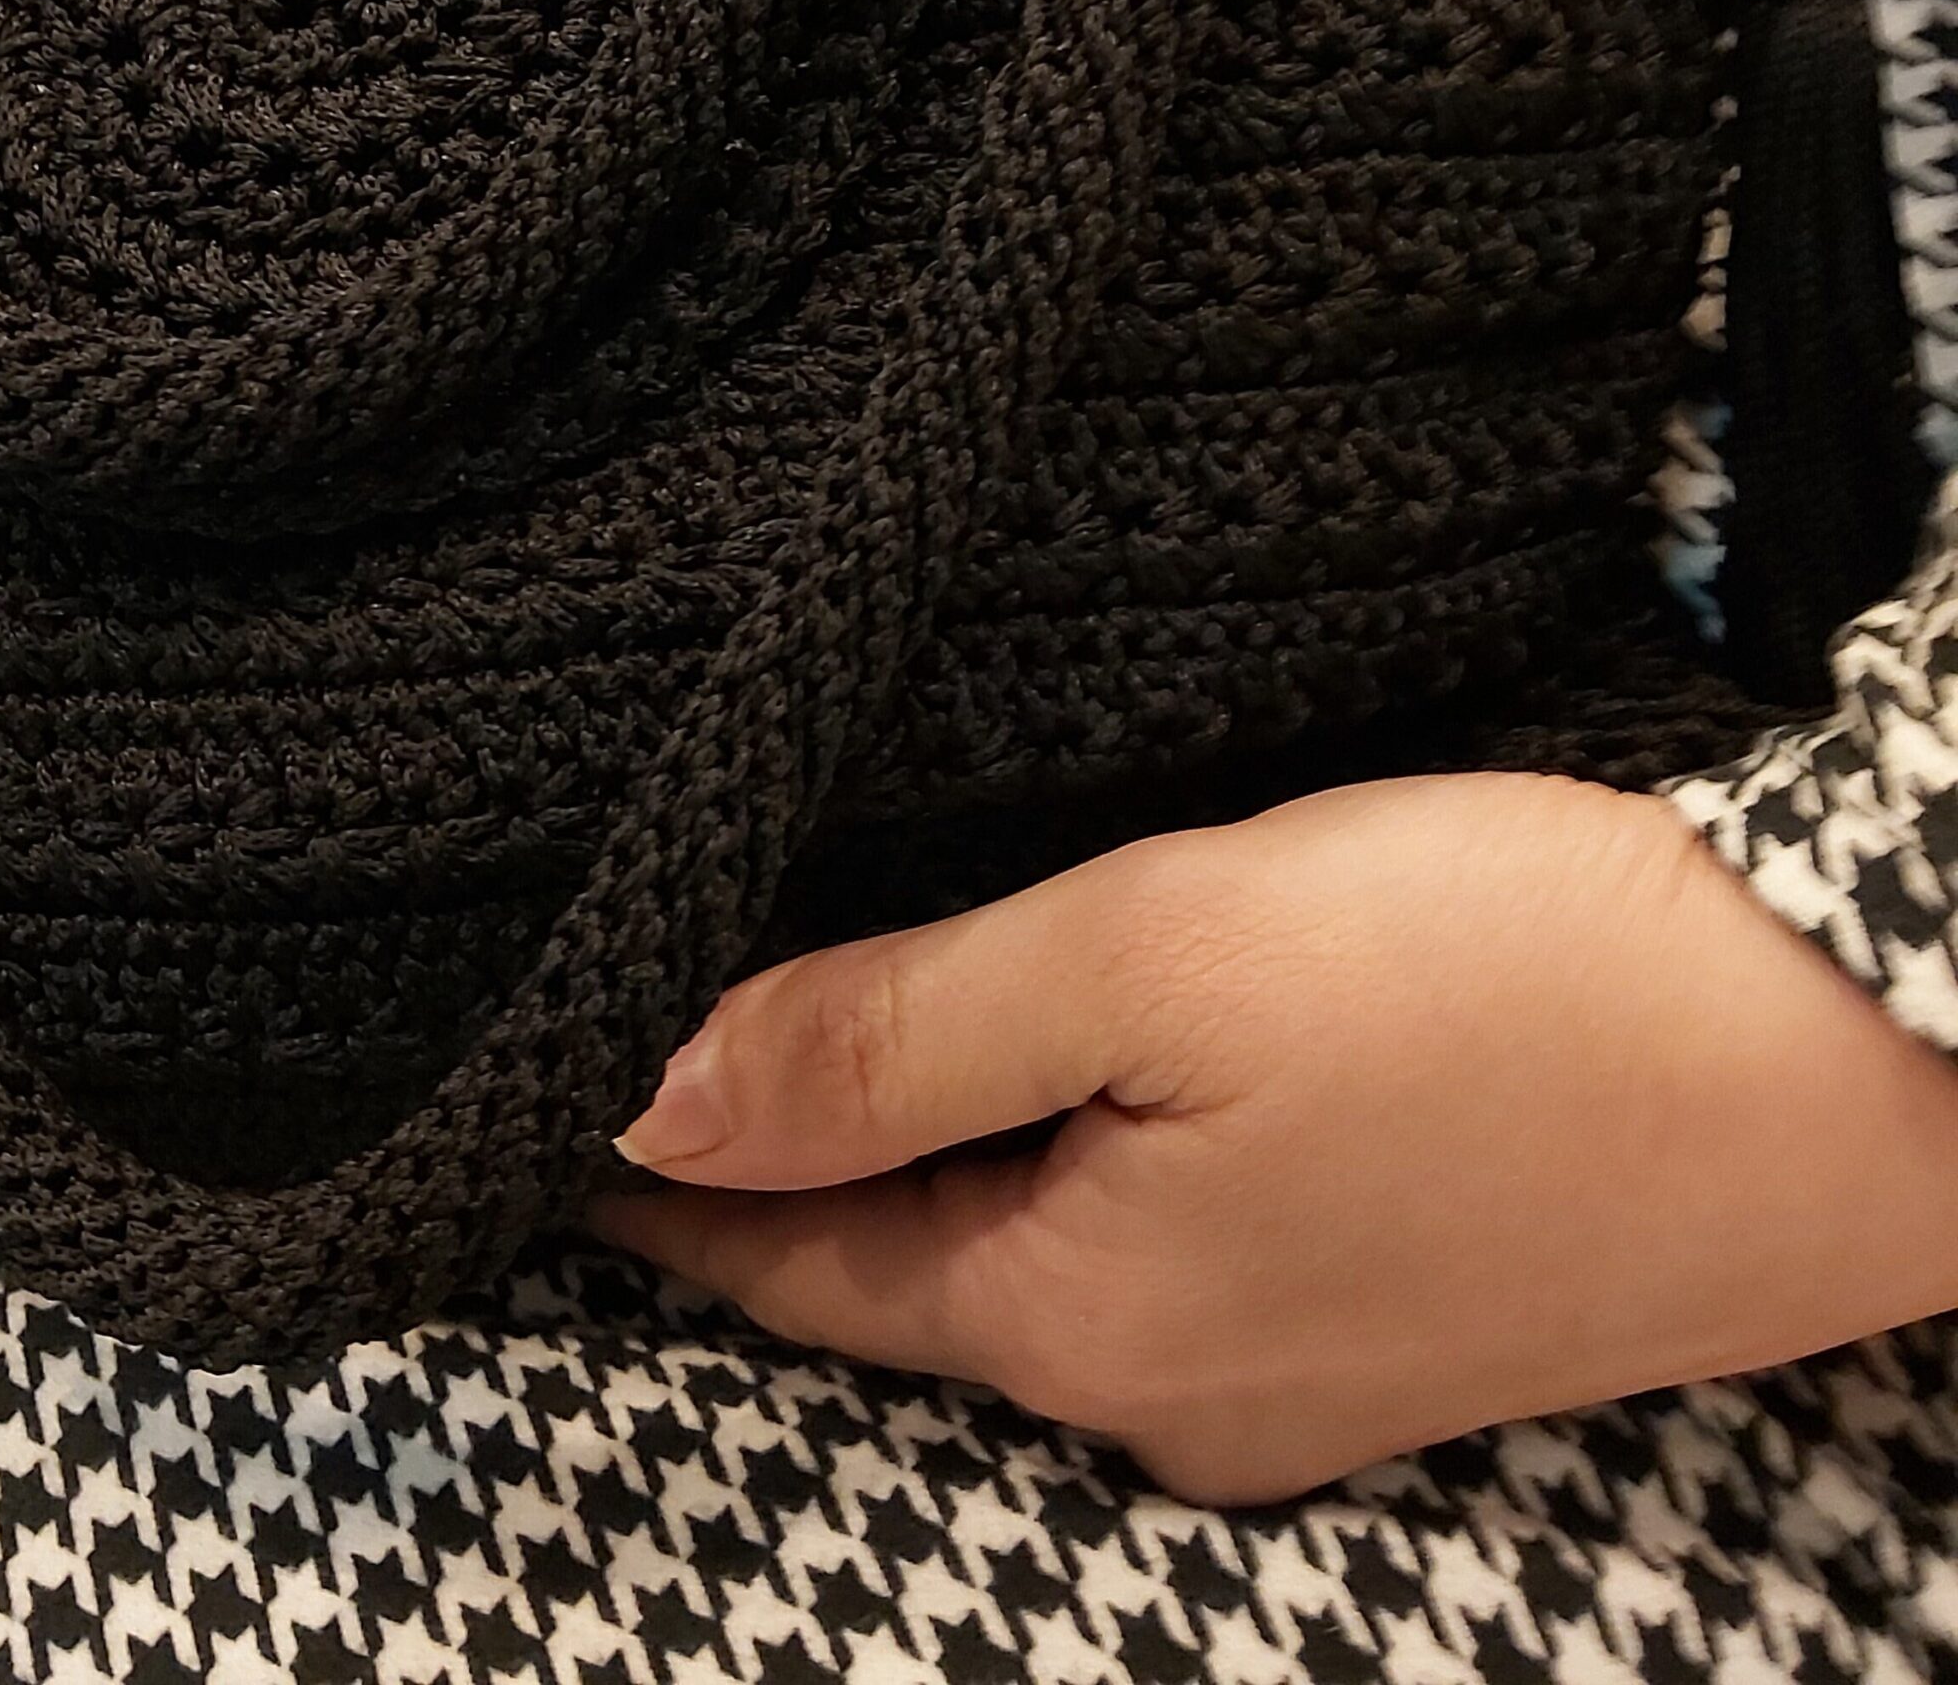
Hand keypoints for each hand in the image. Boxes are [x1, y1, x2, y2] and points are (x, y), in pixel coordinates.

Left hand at [593, 771, 1957, 1504]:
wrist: (1887, 1050)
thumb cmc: (1520, 980)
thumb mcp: (1160, 958)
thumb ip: (891, 1032)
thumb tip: (641, 1092)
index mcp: (1084, 1320)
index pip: (780, 1257)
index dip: (645, 1182)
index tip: (522, 1107)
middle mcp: (1174, 1384)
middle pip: (896, 1267)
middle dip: (764, 1171)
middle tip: (633, 1053)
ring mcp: (1300, 1361)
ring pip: (1026, 1249)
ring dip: (918, 1154)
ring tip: (809, 1056)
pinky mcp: (1398, 1297)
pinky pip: (1154, 1236)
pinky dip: (1061, 1158)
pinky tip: (1058, 1092)